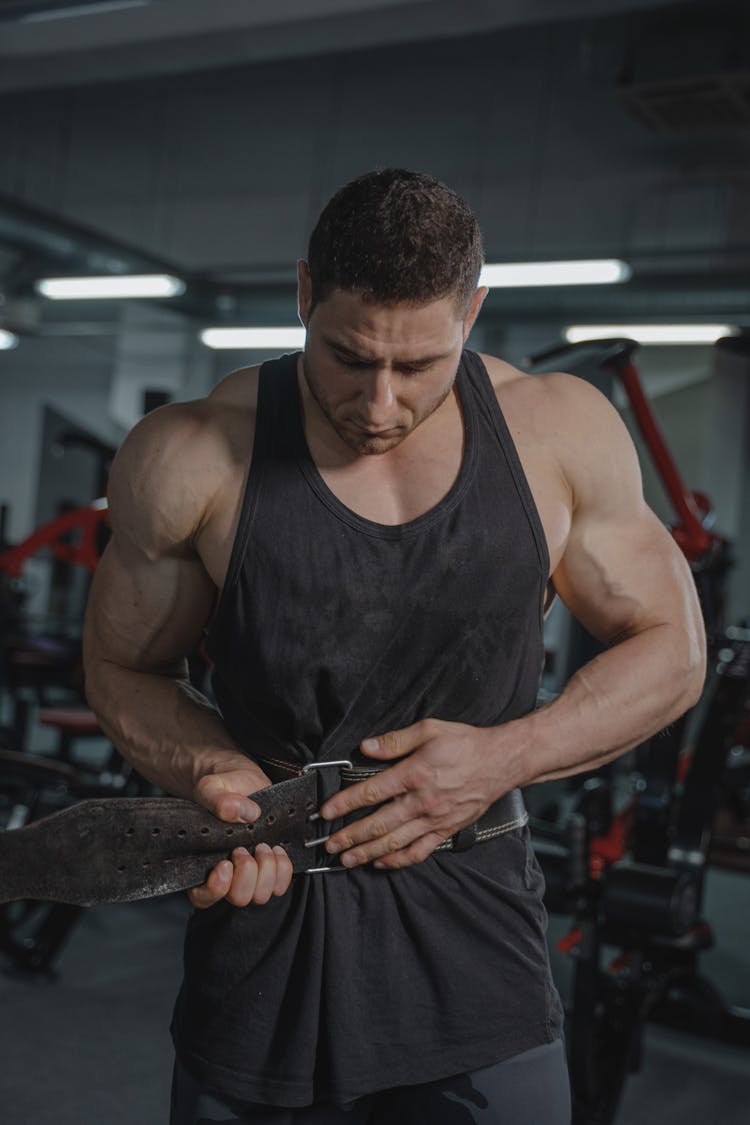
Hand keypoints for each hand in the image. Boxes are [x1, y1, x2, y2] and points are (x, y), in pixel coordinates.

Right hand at [188, 764, 293, 907]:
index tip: (225, 864)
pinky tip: (276, 850)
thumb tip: (238, 812)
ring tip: (263, 845)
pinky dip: (282, 869)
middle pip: (238, 898)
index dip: (215, 889)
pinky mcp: (270, 868)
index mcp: (201, 863)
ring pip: (260, 895)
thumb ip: (218, 799)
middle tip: (246, 848)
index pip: (202, 896)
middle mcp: (226, 875)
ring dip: (266, 870)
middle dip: (247, 874)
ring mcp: (249, 874)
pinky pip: (280, 885)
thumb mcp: (213, 787)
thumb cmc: (223, 787)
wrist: (242, 781)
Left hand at [320, 718, 508, 870]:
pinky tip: (382, 863)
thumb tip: (366, 747)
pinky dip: (398, 861)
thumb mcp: (429, 729)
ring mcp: (435, 819)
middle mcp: (423, 801)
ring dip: (368, 853)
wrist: (502, 761)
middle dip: (351, 836)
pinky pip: (419, 851)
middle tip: (330, 844)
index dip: (346, 803)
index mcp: (415, 774)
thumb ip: (395, 741)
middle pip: (379, 824)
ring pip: (395, 842)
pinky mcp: (446, 830)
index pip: (372, 792)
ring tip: (347, 860)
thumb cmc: (466, 743)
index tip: (327, 811)